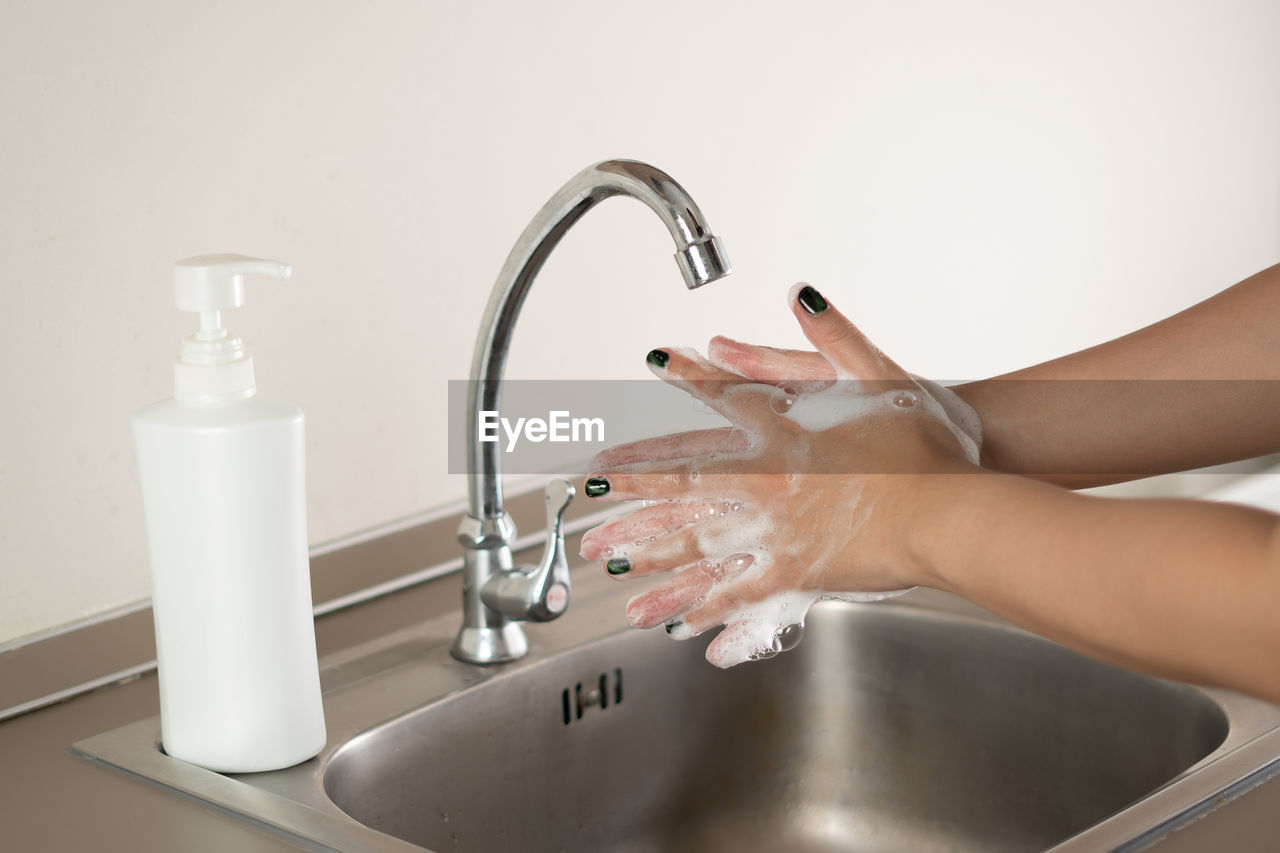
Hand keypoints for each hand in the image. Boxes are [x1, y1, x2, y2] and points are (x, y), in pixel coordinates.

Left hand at [580, 284, 982, 666]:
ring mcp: (773, 529)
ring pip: (695, 544)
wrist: (948, 512)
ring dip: (649, 552)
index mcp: (784, 428)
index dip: (683, 379)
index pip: (721, 396)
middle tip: (590, 493)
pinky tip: (676, 622)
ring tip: (609, 563)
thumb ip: (833, 334)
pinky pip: (738, 593)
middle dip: (632, 488)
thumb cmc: (923, 446)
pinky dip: (704, 607)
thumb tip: (798, 294)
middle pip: (683, 480)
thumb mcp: (882, 375)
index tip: (650, 366)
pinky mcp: (794, 572)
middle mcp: (765, 478)